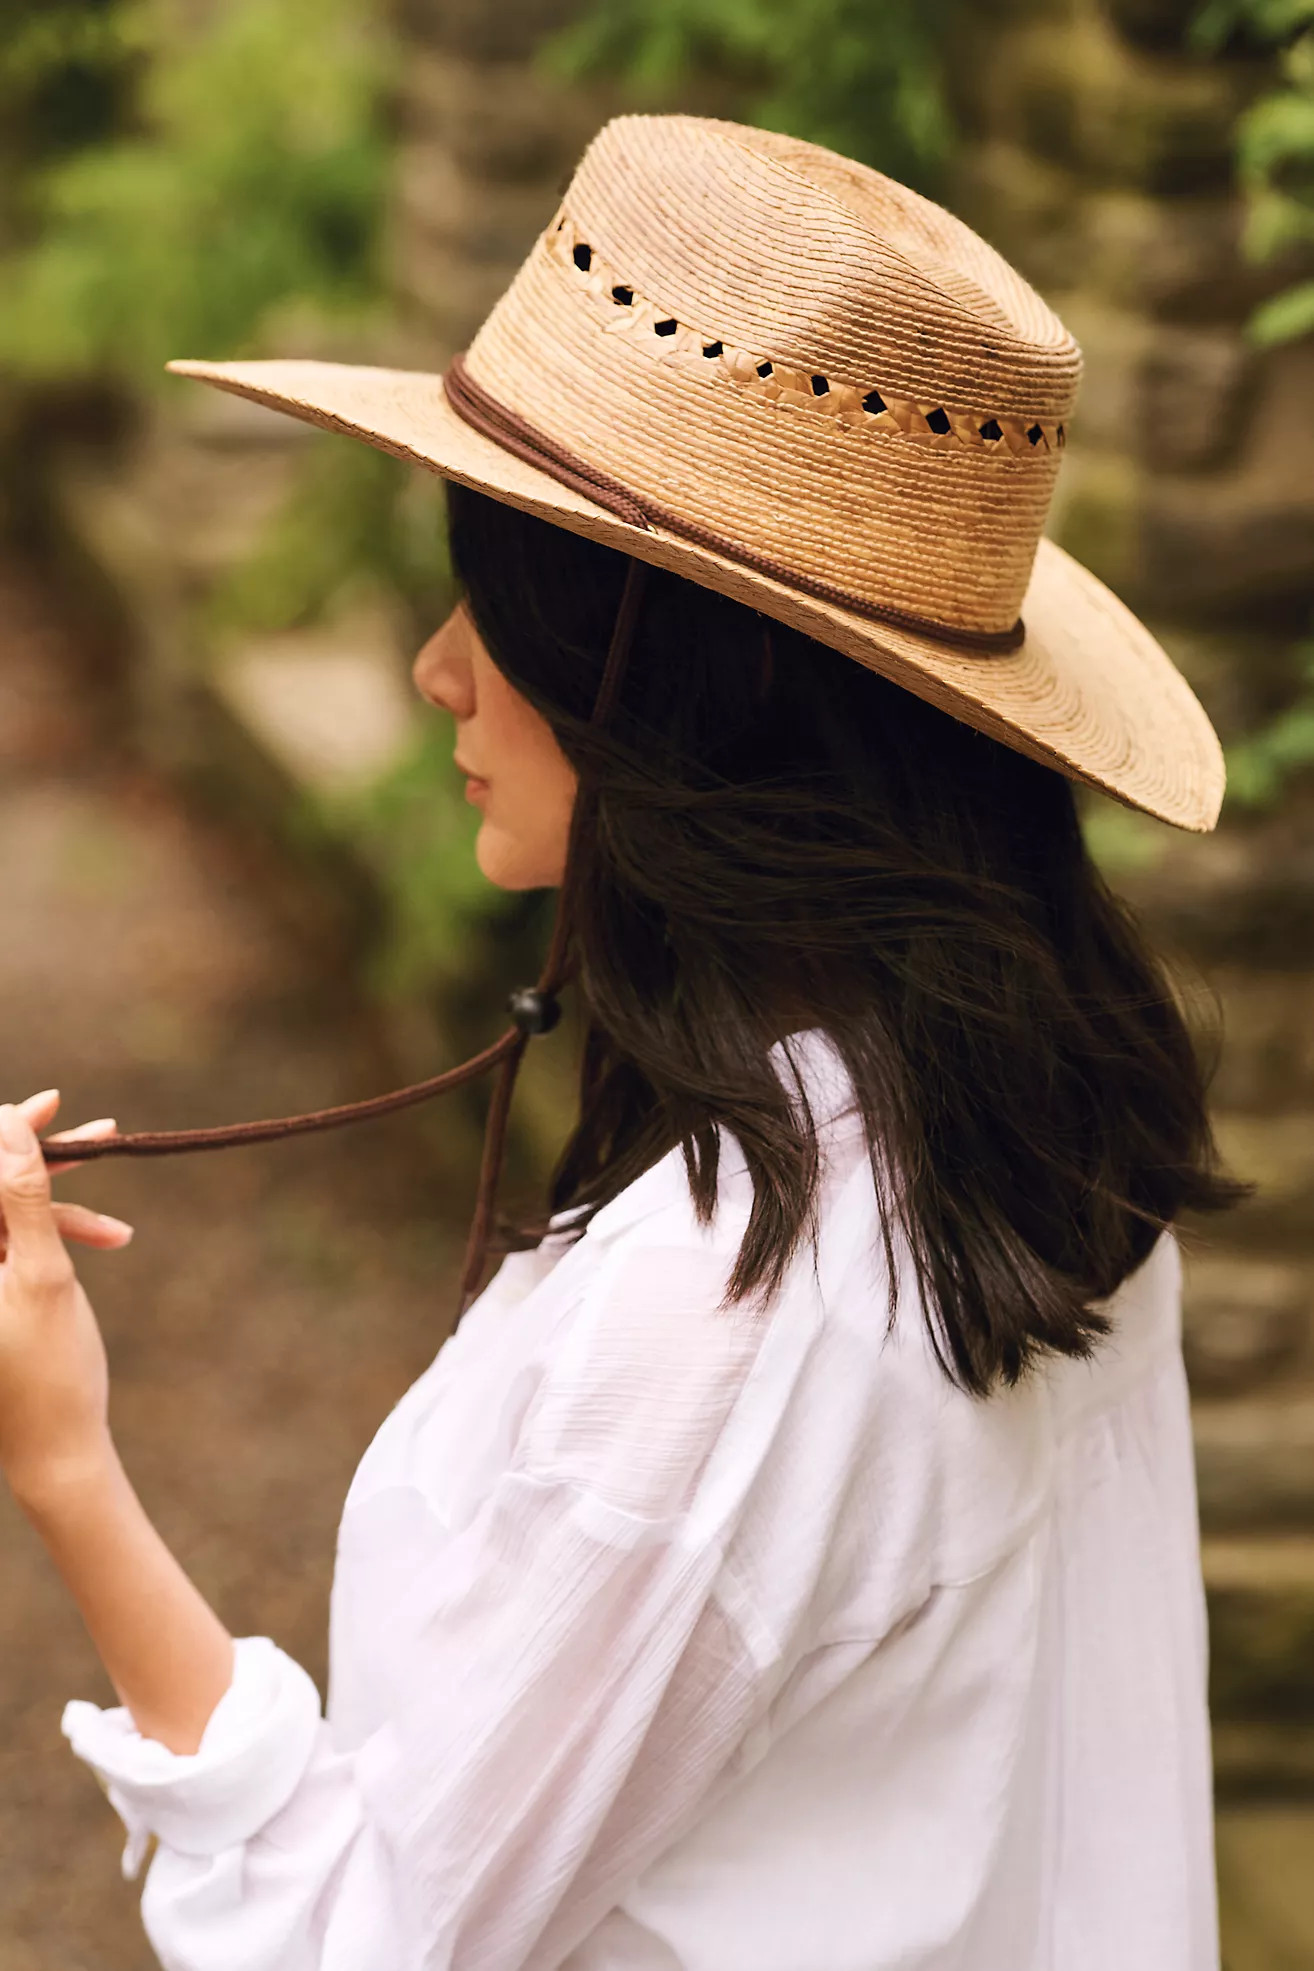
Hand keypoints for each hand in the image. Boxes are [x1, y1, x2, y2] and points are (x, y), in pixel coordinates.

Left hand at [0, 1091, 131, 1501]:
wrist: (54, 1449)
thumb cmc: (48, 1372)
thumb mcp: (44, 1274)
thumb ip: (23, 1196)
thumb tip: (8, 1125)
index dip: (5, 1134)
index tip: (51, 1103)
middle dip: (38, 1158)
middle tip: (99, 1131)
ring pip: (6, 1210)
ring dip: (60, 1198)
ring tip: (119, 1202)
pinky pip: (15, 1240)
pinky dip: (57, 1233)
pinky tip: (109, 1235)